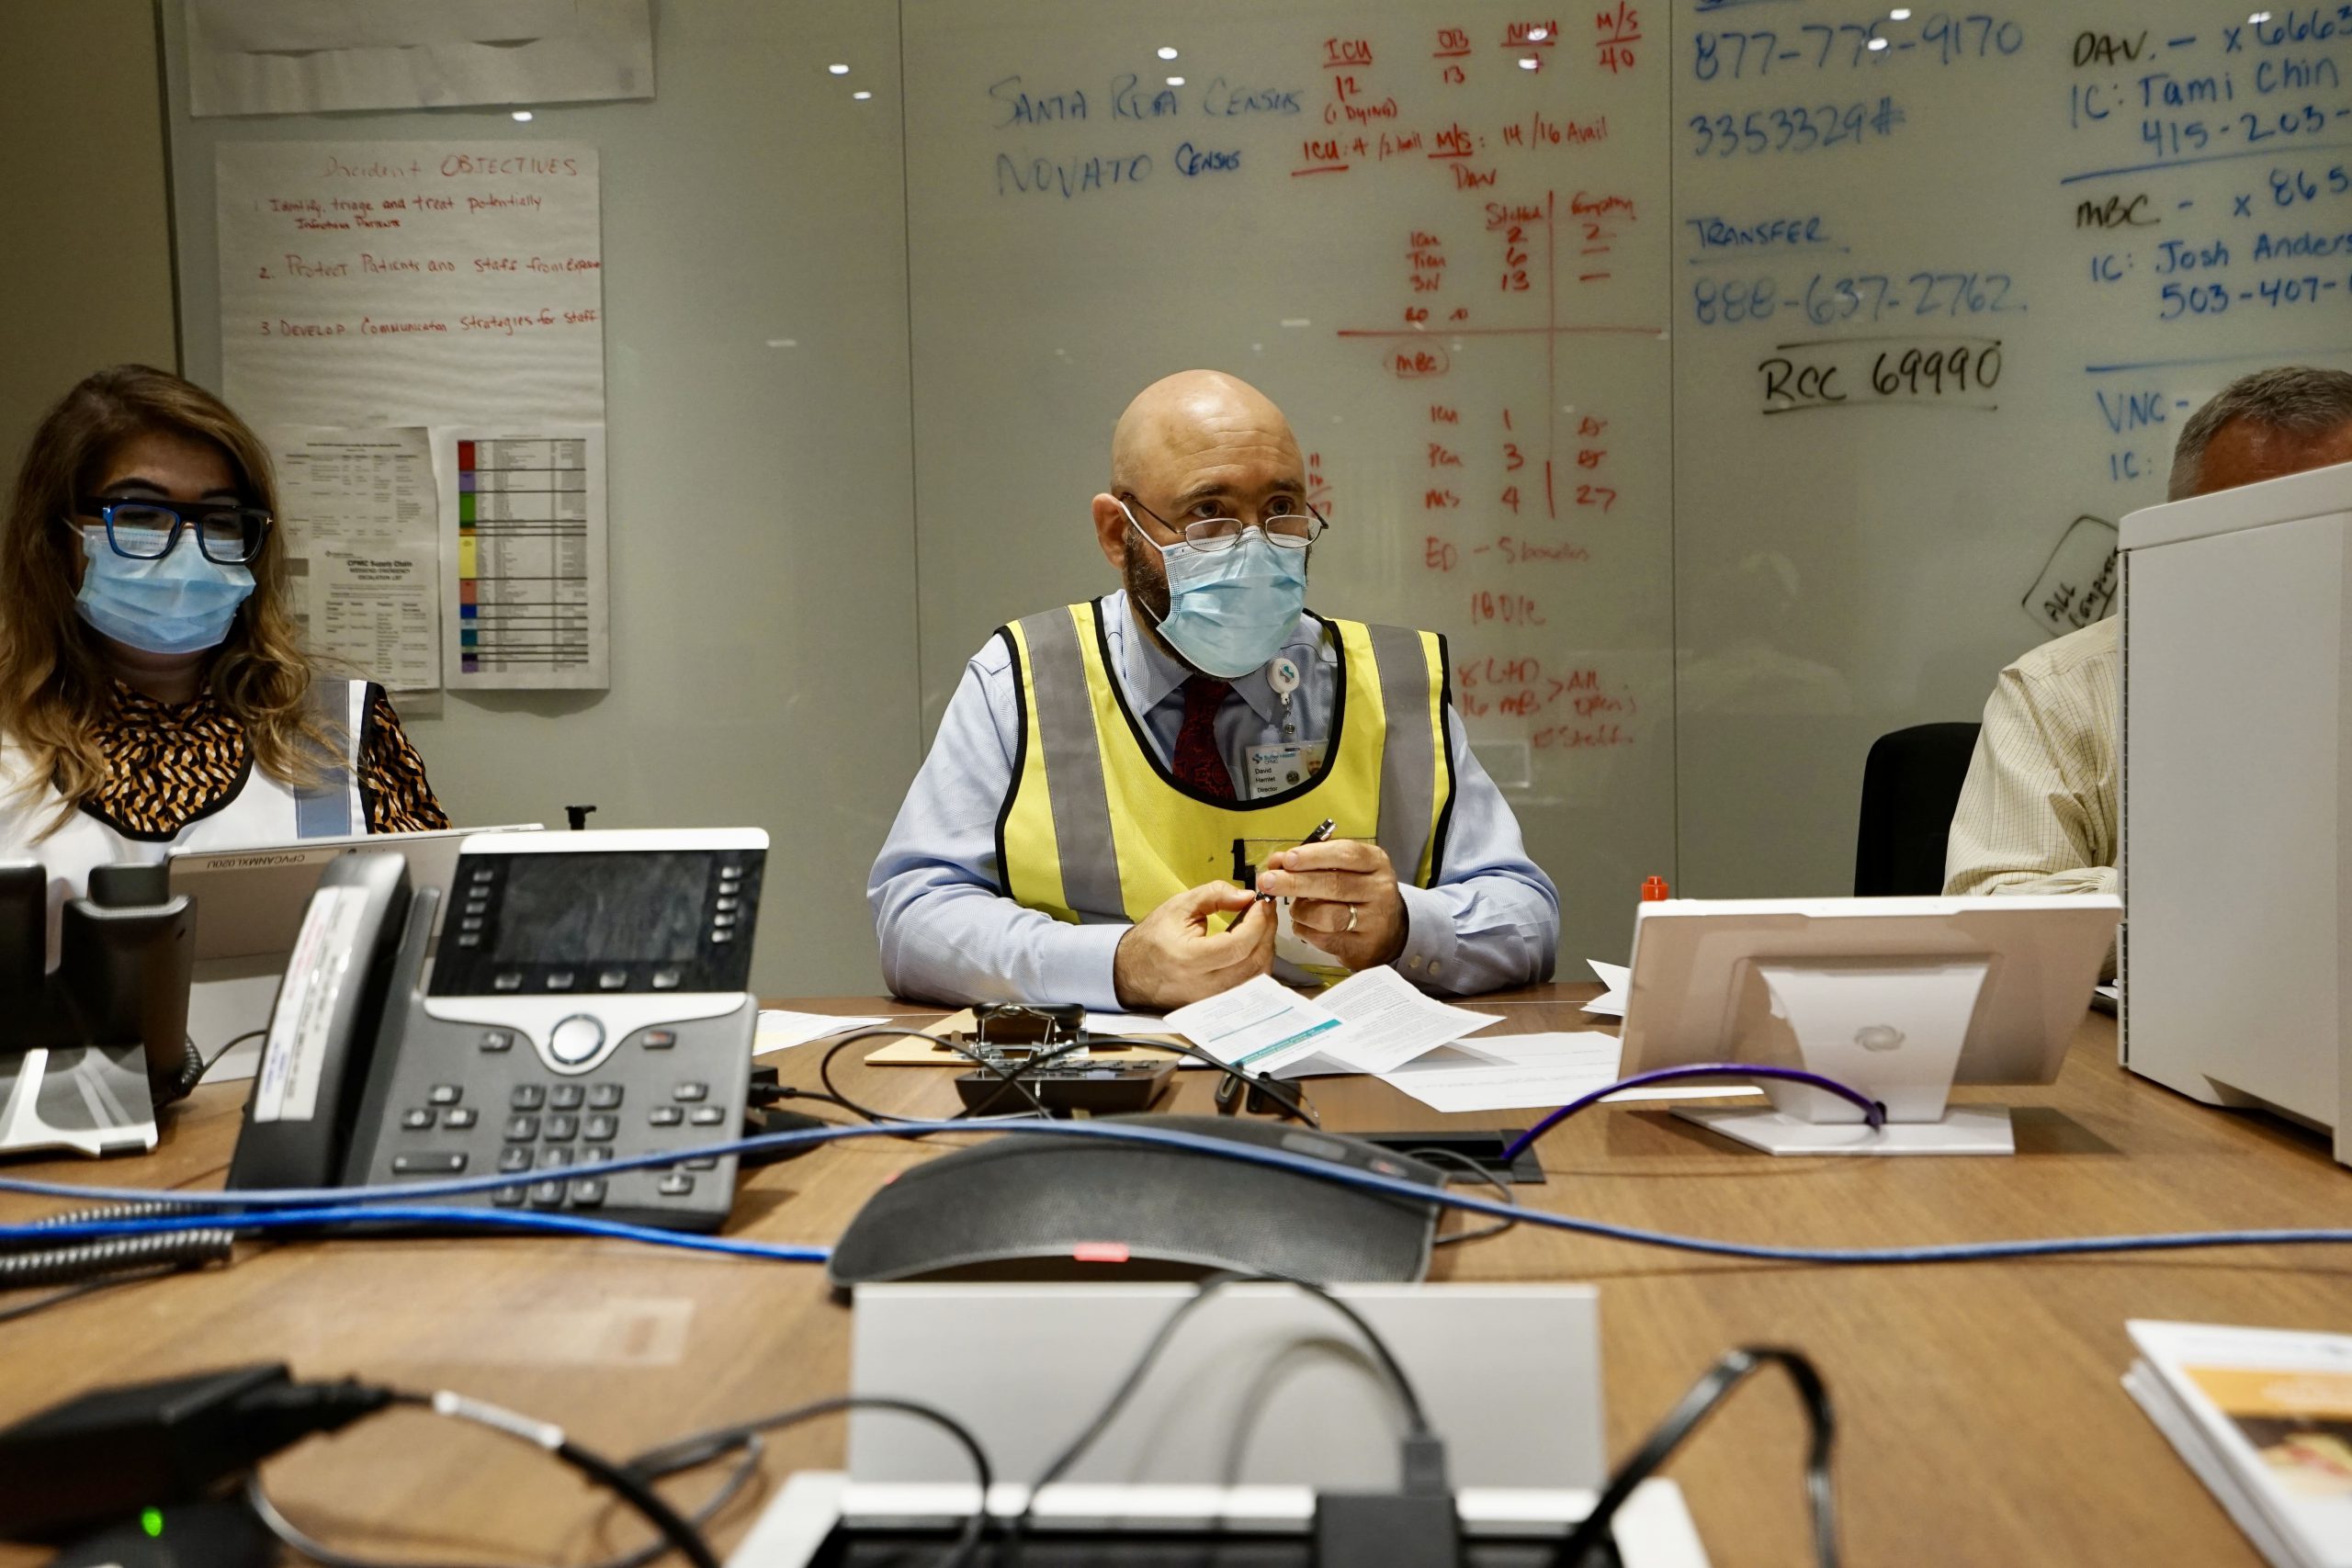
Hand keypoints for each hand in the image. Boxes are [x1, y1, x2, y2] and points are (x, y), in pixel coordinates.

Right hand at [1113, 881, 1276, 1008]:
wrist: (1131, 972)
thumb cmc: (1153, 940)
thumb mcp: (1178, 907)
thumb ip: (1213, 895)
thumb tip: (1246, 896)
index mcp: (1190, 960)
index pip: (1238, 946)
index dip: (1257, 923)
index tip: (1261, 904)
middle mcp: (1203, 985)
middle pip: (1253, 962)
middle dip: (1267, 933)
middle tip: (1265, 912)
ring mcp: (1212, 999)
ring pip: (1256, 978)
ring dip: (1265, 949)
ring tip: (1261, 927)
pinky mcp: (1216, 1004)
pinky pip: (1248, 986)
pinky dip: (1257, 964)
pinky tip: (1253, 946)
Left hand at [1255, 837, 1407, 970]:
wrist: (1388, 931)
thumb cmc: (1358, 892)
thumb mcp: (1346, 868)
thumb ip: (1313, 861)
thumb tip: (1276, 861)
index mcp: (1375, 862)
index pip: (1346, 854)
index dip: (1314, 856)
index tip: (1287, 859)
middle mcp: (1378, 889)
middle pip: (1334, 885)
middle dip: (1295, 882)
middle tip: (1268, 881)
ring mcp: (1373, 920)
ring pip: (1327, 916)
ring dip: (1301, 910)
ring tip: (1294, 907)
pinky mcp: (1361, 946)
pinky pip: (1323, 938)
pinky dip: (1305, 930)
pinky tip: (1303, 924)